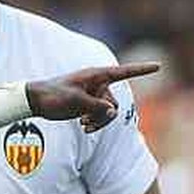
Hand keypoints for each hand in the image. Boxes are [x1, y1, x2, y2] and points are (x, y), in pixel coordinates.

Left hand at [27, 62, 158, 132]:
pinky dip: (95, 123)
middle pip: (114, 103)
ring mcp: (93, 95)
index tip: (158, 66)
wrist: (35, 101)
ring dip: (99, 121)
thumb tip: (113, 112)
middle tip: (87, 123)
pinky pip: (101, 116)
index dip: (141, 70)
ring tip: (84, 126)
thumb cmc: (53, 96)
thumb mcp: (75, 101)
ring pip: (109, 112)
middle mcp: (97, 84)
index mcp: (95, 75)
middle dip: (104, 115)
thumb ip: (97, 106)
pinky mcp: (88, 104)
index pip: (123, 72)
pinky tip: (84, 127)